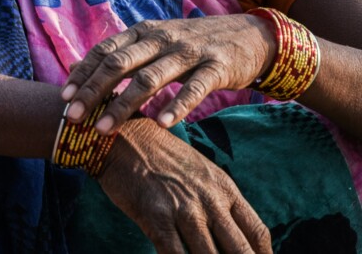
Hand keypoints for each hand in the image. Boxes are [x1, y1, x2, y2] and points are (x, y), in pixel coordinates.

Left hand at [62, 15, 274, 131]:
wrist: (250, 35)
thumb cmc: (192, 44)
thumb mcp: (155, 42)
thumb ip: (122, 55)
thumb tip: (78, 71)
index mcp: (143, 32)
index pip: (104, 51)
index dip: (83, 73)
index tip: (63, 98)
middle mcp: (161, 38)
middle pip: (119, 64)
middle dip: (93, 91)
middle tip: (73, 117)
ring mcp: (189, 51)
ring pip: (149, 78)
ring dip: (124, 104)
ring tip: (104, 129)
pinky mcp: (217, 66)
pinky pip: (194, 89)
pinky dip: (177, 106)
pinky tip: (161, 124)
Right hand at [98, 119, 270, 253]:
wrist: (124, 137)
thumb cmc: (160, 154)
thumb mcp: (199, 171)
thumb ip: (217, 201)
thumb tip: (228, 233)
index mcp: (224, 188)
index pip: (257, 233)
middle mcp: (209, 201)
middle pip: (240, 251)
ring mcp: (183, 211)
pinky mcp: (156, 218)